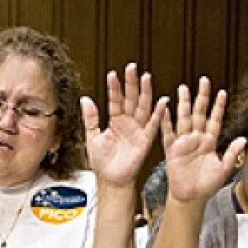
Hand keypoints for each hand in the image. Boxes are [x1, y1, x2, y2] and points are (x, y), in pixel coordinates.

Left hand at [82, 64, 166, 188]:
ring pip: (142, 107)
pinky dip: (158, 114)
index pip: (115, 100)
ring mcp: (137, 130)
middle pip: (131, 99)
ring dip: (145, 93)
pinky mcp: (145, 140)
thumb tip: (85, 99)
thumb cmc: (102, 163)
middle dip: (132, 83)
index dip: (114, 88)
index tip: (113, 74)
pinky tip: (162, 101)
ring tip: (146, 78)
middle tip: (132, 68)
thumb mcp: (92, 137)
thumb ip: (90, 118)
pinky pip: (153, 125)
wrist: (110, 180)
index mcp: (115, 121)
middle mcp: (127, 123)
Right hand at [161, 77, 244, 203]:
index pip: (215, 120)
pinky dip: (165, 122)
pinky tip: (164, 109)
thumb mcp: (224, 169)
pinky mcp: (172, 150)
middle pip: (199, 113)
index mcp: (210, 142)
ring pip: (184, 118)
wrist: (190, 197)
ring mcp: (184, 143)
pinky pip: (168, 133)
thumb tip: (244, 139)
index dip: (218, 107)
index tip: (222, 92)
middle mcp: (197, 139)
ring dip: (184, 104)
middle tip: (204, 81)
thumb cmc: (207, 185)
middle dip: (202, 97)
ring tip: (183, 88)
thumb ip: (232, 153)